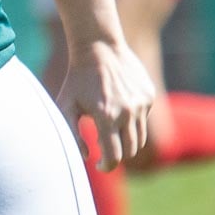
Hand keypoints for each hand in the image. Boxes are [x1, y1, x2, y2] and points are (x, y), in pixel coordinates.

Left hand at [56, 39, 153, 170]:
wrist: (98, 48)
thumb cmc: (76, 79)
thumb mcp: (65, 105)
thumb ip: (71, 134)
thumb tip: (87, 157)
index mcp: (106, 117)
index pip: (114, 156)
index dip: (106, 166)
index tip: (99, 165)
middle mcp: (127, 112)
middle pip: (129, 150)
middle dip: (117, 155)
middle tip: (104, 149)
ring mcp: (141, 104)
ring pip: (139, 138)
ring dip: (126, 141)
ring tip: (110, 132)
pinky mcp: (149, 96)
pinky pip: (143, 118)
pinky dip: (132, 121)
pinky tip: (118, 106)